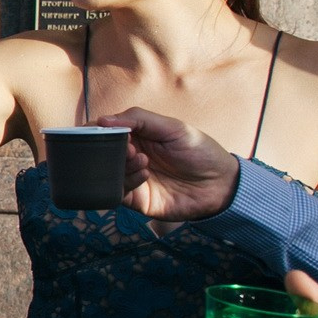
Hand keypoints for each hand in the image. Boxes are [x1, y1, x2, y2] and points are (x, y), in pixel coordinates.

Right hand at [99, 107, 239, 221]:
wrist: (220, 185)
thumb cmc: (200, 152)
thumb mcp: (173, 127)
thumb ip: (139, 118)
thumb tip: (102, 120)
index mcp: (136, 136)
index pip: (105, 131)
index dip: (96, 129)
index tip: (96, 129)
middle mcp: (130, 157)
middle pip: (101, 153)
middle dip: (108, 148)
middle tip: (128, 147)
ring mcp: (132, 178)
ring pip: (107, 172)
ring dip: (121, 164)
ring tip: (142, 160)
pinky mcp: (136, 199)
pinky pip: (117, 192)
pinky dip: (127, 181)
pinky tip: (145, 174)